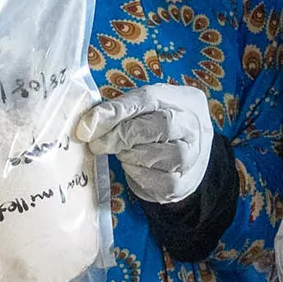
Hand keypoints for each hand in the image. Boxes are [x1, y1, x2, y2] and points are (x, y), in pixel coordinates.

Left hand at [74, 83, 213, 204]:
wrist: (183, 153)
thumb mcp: (139, 110)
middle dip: (123, 136)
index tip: (86, 127)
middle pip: (162, 125)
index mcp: (182, 99)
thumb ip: (116, 112)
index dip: (115, 112)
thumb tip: (86, 128)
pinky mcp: (188, 182)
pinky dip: (143, 177)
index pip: (148, 98)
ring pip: (168, 156)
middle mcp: (194, 125)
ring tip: (123, 154)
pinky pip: (166, 183)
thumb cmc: (154, 126)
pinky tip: (134, 169)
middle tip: (98, 145)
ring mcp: (196, 155)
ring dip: (134, 157)